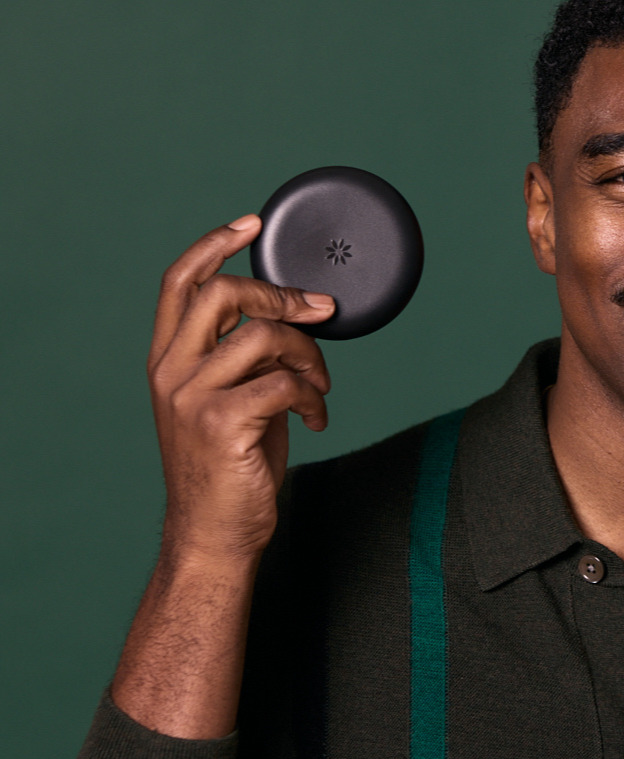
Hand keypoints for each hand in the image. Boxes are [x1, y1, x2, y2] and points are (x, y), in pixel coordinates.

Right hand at [148, 214, 334, 564]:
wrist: (213, 536)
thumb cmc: (228, 470)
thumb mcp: (229, 402)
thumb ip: (246, 361)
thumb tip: (296, 321)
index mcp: (167, 361)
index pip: (180, 282)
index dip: (215, 244)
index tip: (252, 223)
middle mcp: (171, 372)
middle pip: (223, 294)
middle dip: (281, 295)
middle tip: (320, 311)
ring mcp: (192, 397)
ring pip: (263, 336)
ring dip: (310, 355)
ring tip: (320, 386)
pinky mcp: (221, 423)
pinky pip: (284, 383)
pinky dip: (314, 397)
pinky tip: (317, 419)